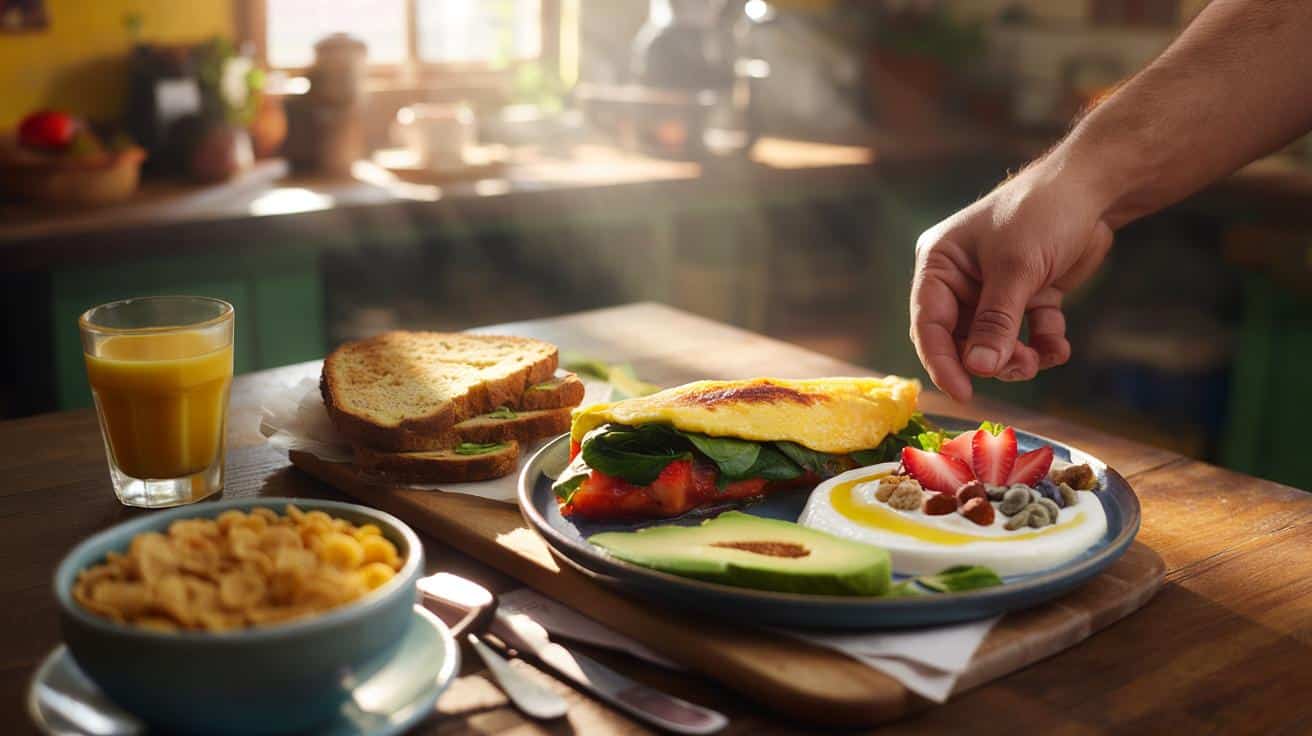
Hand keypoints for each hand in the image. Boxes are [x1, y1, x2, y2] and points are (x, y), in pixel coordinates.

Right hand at [909, 151, 1115, 401]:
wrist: (1095, 187)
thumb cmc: (1041, 213)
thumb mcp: (1015, 269)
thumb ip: (996, 322)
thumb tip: (979, 370)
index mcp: (940, 264)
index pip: (929, 323)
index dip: (942, 362)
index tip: (963, 393)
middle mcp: (961, 279)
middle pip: (962, 339)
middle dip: (989, 359)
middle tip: (1018, 368)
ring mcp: (994, 289)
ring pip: (995, 342)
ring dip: (1017, 358)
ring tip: (1040, 357)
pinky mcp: (1028, 294)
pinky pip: (1027, 333)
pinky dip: (1043, 344)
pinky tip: (1059, 346)